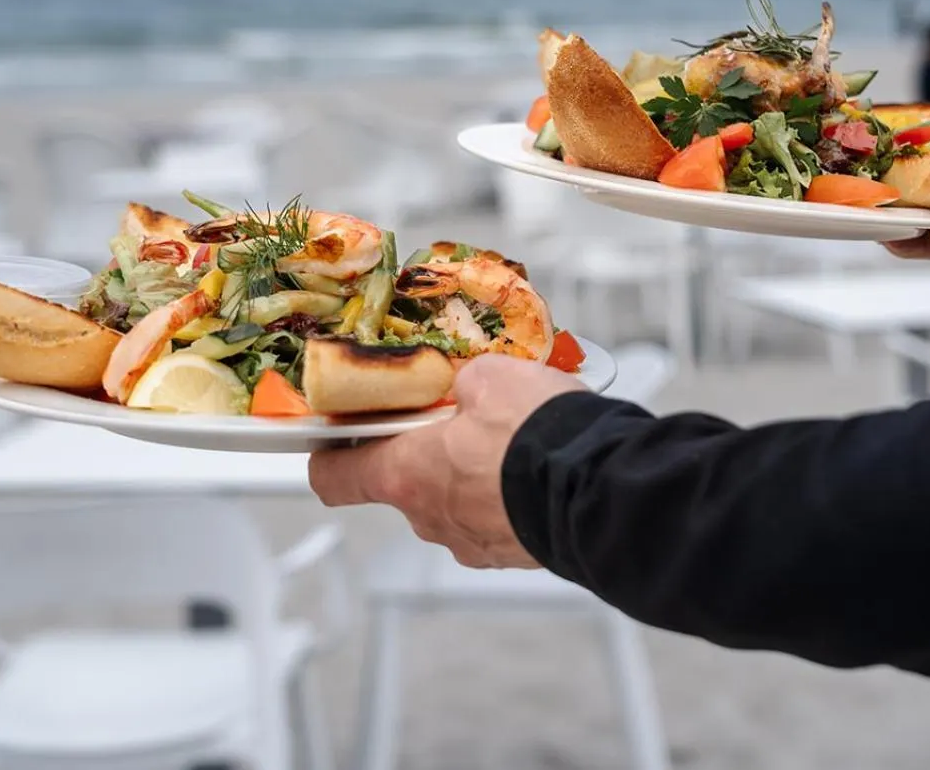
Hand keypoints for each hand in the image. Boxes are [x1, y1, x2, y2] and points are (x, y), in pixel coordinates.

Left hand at [308, 354, 586, 568]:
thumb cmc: (533, 435)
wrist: (598, 489)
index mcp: (405, 474)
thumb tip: (470, 384)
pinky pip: (498, 518)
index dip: (330, 454)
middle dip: (426, 450)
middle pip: (403, 483)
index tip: (338, 436)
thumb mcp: (489, 375)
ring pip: (455, 502)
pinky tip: (536, 465)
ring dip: (472, 474)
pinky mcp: (514, 553)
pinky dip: (509, 495)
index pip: (334, 478)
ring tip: (510, 439)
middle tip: (456, 417)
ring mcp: (472, 543)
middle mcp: (429, 518)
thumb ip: (464, 381)